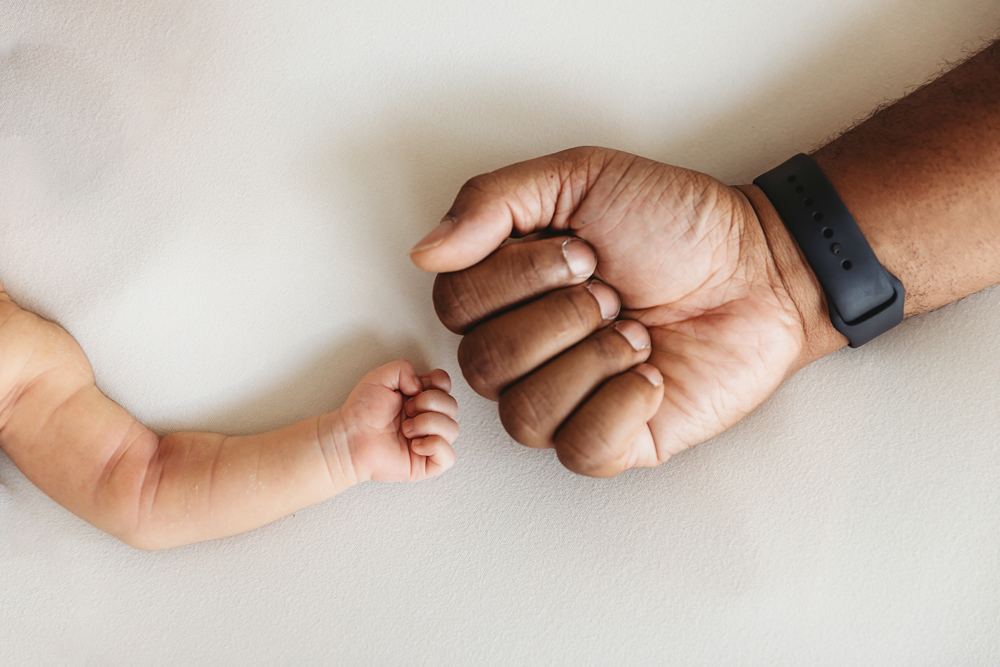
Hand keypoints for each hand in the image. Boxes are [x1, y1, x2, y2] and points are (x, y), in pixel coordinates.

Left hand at [334, 361, 457, 482]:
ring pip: (453, 429)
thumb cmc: (361, 411)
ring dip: (428, 424)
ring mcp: (430, 441)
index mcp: (421, 397)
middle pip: (453, 405)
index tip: (412, 390)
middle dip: (429, 403)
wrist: (349, 438)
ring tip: (406, 429)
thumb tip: (422, 385)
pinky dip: (434, 446)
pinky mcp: (427, 463)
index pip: (446, 384)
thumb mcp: (380, 376)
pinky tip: (414, 445)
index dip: (435, 383)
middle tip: (406, 410)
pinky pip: (449, 456)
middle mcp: (429, 418)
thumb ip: (404, 368)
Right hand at [411, 147, 824, 476]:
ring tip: (636, 332)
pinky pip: (579, 450)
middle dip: (560, 319)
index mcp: (506, 292)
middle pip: (481, 366)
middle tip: (614, 292)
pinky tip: (652, 374)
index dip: (516, 280)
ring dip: (590, 362)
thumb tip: (425, 252)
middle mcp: (523, 352)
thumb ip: (493, 201)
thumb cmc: (675, 223)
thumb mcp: (580, 178)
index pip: (454, 306)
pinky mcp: (611, 442)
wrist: (761, 267)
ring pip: (523, 417)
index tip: (584, 251)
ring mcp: (566, 402)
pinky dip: (619, 407)